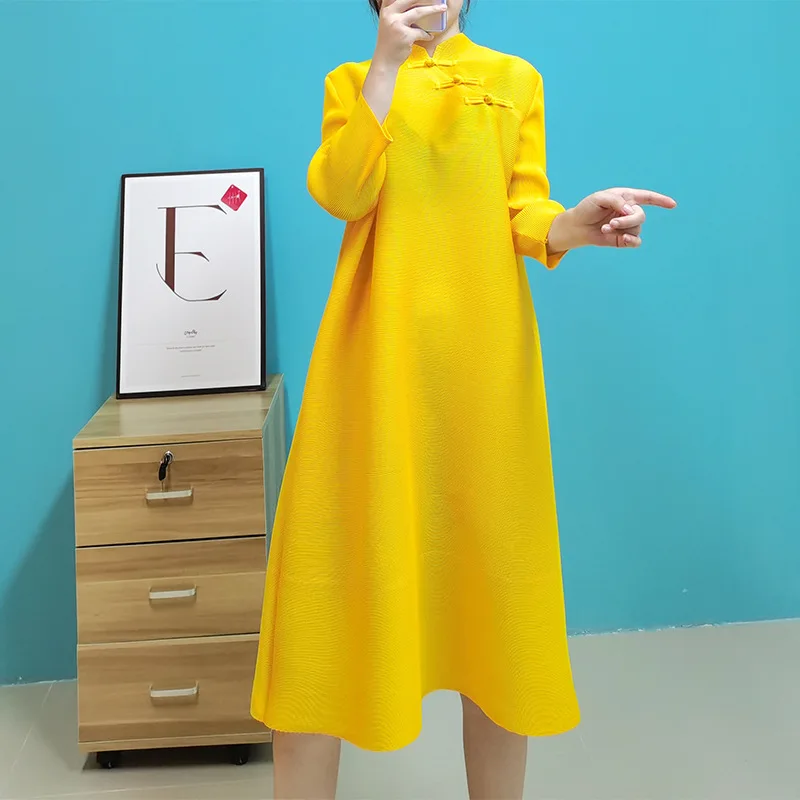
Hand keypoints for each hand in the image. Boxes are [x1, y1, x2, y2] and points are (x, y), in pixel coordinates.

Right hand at [373, 0, 445, 69]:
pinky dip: (427, 35)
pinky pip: (421, 32)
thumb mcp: (389, 23)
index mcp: (386, 10)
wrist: (384, 61)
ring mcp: (397, 25)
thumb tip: (416, 5)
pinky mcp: (405, 36)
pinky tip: (429, 36)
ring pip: (418, 12)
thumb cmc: (389, 42)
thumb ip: (397, 12)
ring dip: (433, 9)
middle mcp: (390, 15)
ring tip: (443, 8)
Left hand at [548, 188, 676, 251]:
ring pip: (636, 228)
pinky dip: (632, 241)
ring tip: (605, 228)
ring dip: (622, 228)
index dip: (660, 200)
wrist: (576, 226)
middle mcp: (629, 211)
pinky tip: (625, 240)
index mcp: (626, 198)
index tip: (673, 205)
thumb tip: (631, 211)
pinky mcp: (622, 239)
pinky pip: (635, 241)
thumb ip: (617, 201)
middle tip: (612, 223)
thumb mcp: (599, 198)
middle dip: (627, 220)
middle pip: (640, 216)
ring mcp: (626, 226)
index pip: (647, 198)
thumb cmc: (587, 209)